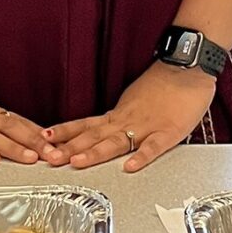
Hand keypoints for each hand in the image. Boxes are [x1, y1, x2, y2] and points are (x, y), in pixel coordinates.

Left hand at [49, 63, 215, 174]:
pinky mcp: (169, 131)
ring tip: (77, 163)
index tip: (43, 140)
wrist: (188, 65)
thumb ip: (121, 116)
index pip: (85, 125)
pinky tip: (130, 167)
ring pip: (116, 142)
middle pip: (93, 136)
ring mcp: (147, 126)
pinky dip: (141, 157)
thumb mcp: (135, 99)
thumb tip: (106, 129)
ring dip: (95, 153)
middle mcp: (127, 120)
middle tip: (48, 158)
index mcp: (119, 113)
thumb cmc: (165, 82)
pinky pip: (153, 147)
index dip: (64, 133)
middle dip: (70, 148)